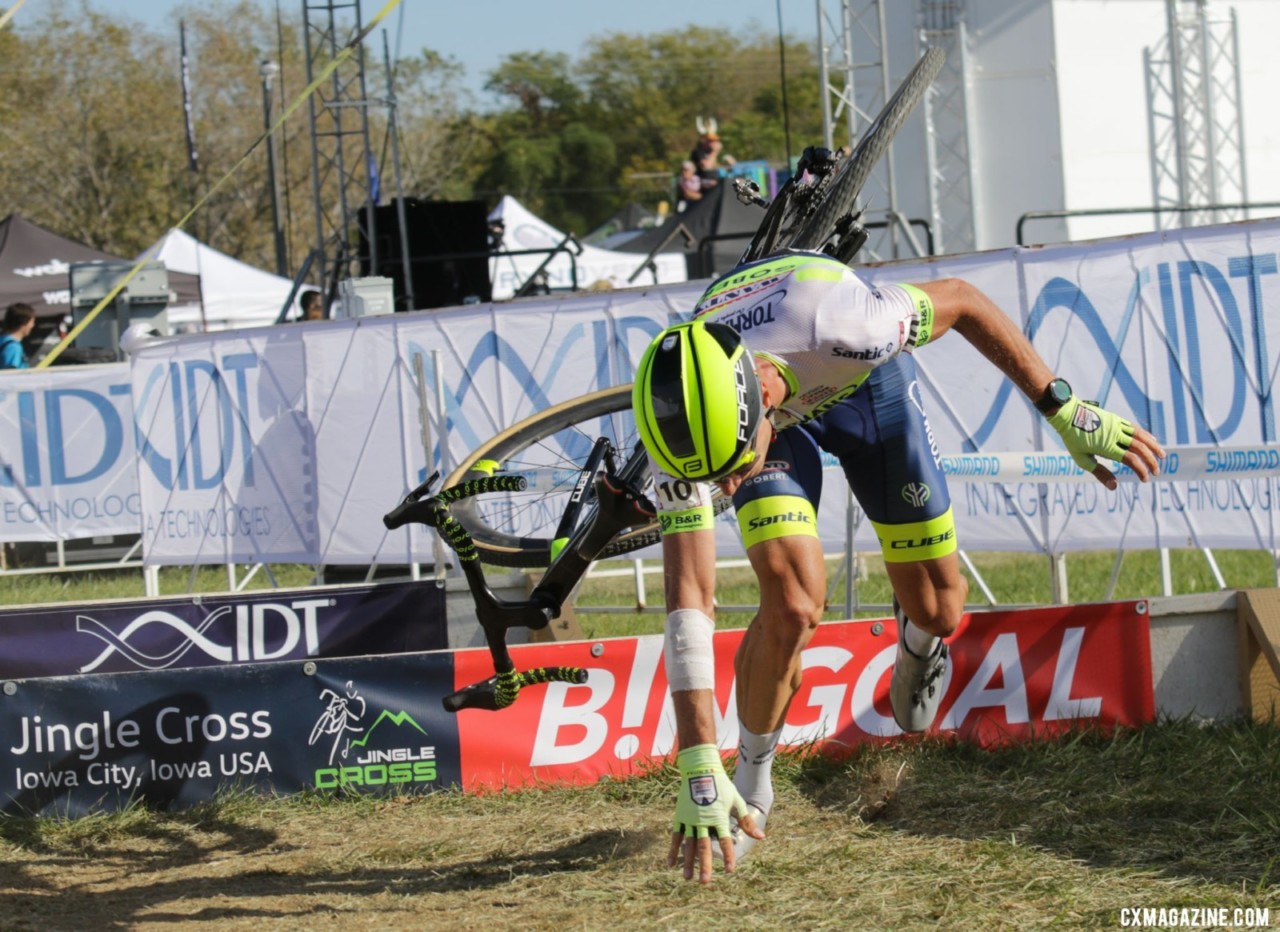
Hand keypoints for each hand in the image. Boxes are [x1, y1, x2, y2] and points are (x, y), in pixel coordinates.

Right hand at [667, 744, 762, 882]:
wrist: (701, 769)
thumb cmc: (722, 785)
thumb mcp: (737, 801)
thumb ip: (746, 821)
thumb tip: (761, 837)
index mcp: (719, 817)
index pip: (724, 841)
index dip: (728, 856)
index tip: (730, 870)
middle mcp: (703, 820)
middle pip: (704, 847)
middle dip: (705, 866)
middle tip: (705, 882)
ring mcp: (690, 819)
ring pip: (688, 844)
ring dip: (688, 862)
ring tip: (688, 877)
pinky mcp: (680, 816)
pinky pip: (676, 836)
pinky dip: (673, 850)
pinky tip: (670, 864)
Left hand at [1047, 396, 1165, 489]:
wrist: (1068, 414)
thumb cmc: (1072, 439)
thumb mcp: (1082, 459)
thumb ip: (1099, 472)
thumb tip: (1114, 486)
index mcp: (1107, 447)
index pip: (1130, 460)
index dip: (1141, 470)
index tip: (1146, 479)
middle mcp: (1115, 435)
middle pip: (1139, 448)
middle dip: (1151, 461)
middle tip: (1157, 471)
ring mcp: (1117, 426)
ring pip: (1140, 436)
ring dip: (1153, 446)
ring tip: (1162, 456)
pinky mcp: (1116, 419)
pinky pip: (1134, 428)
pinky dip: (1145, 435)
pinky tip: (1152, 440)